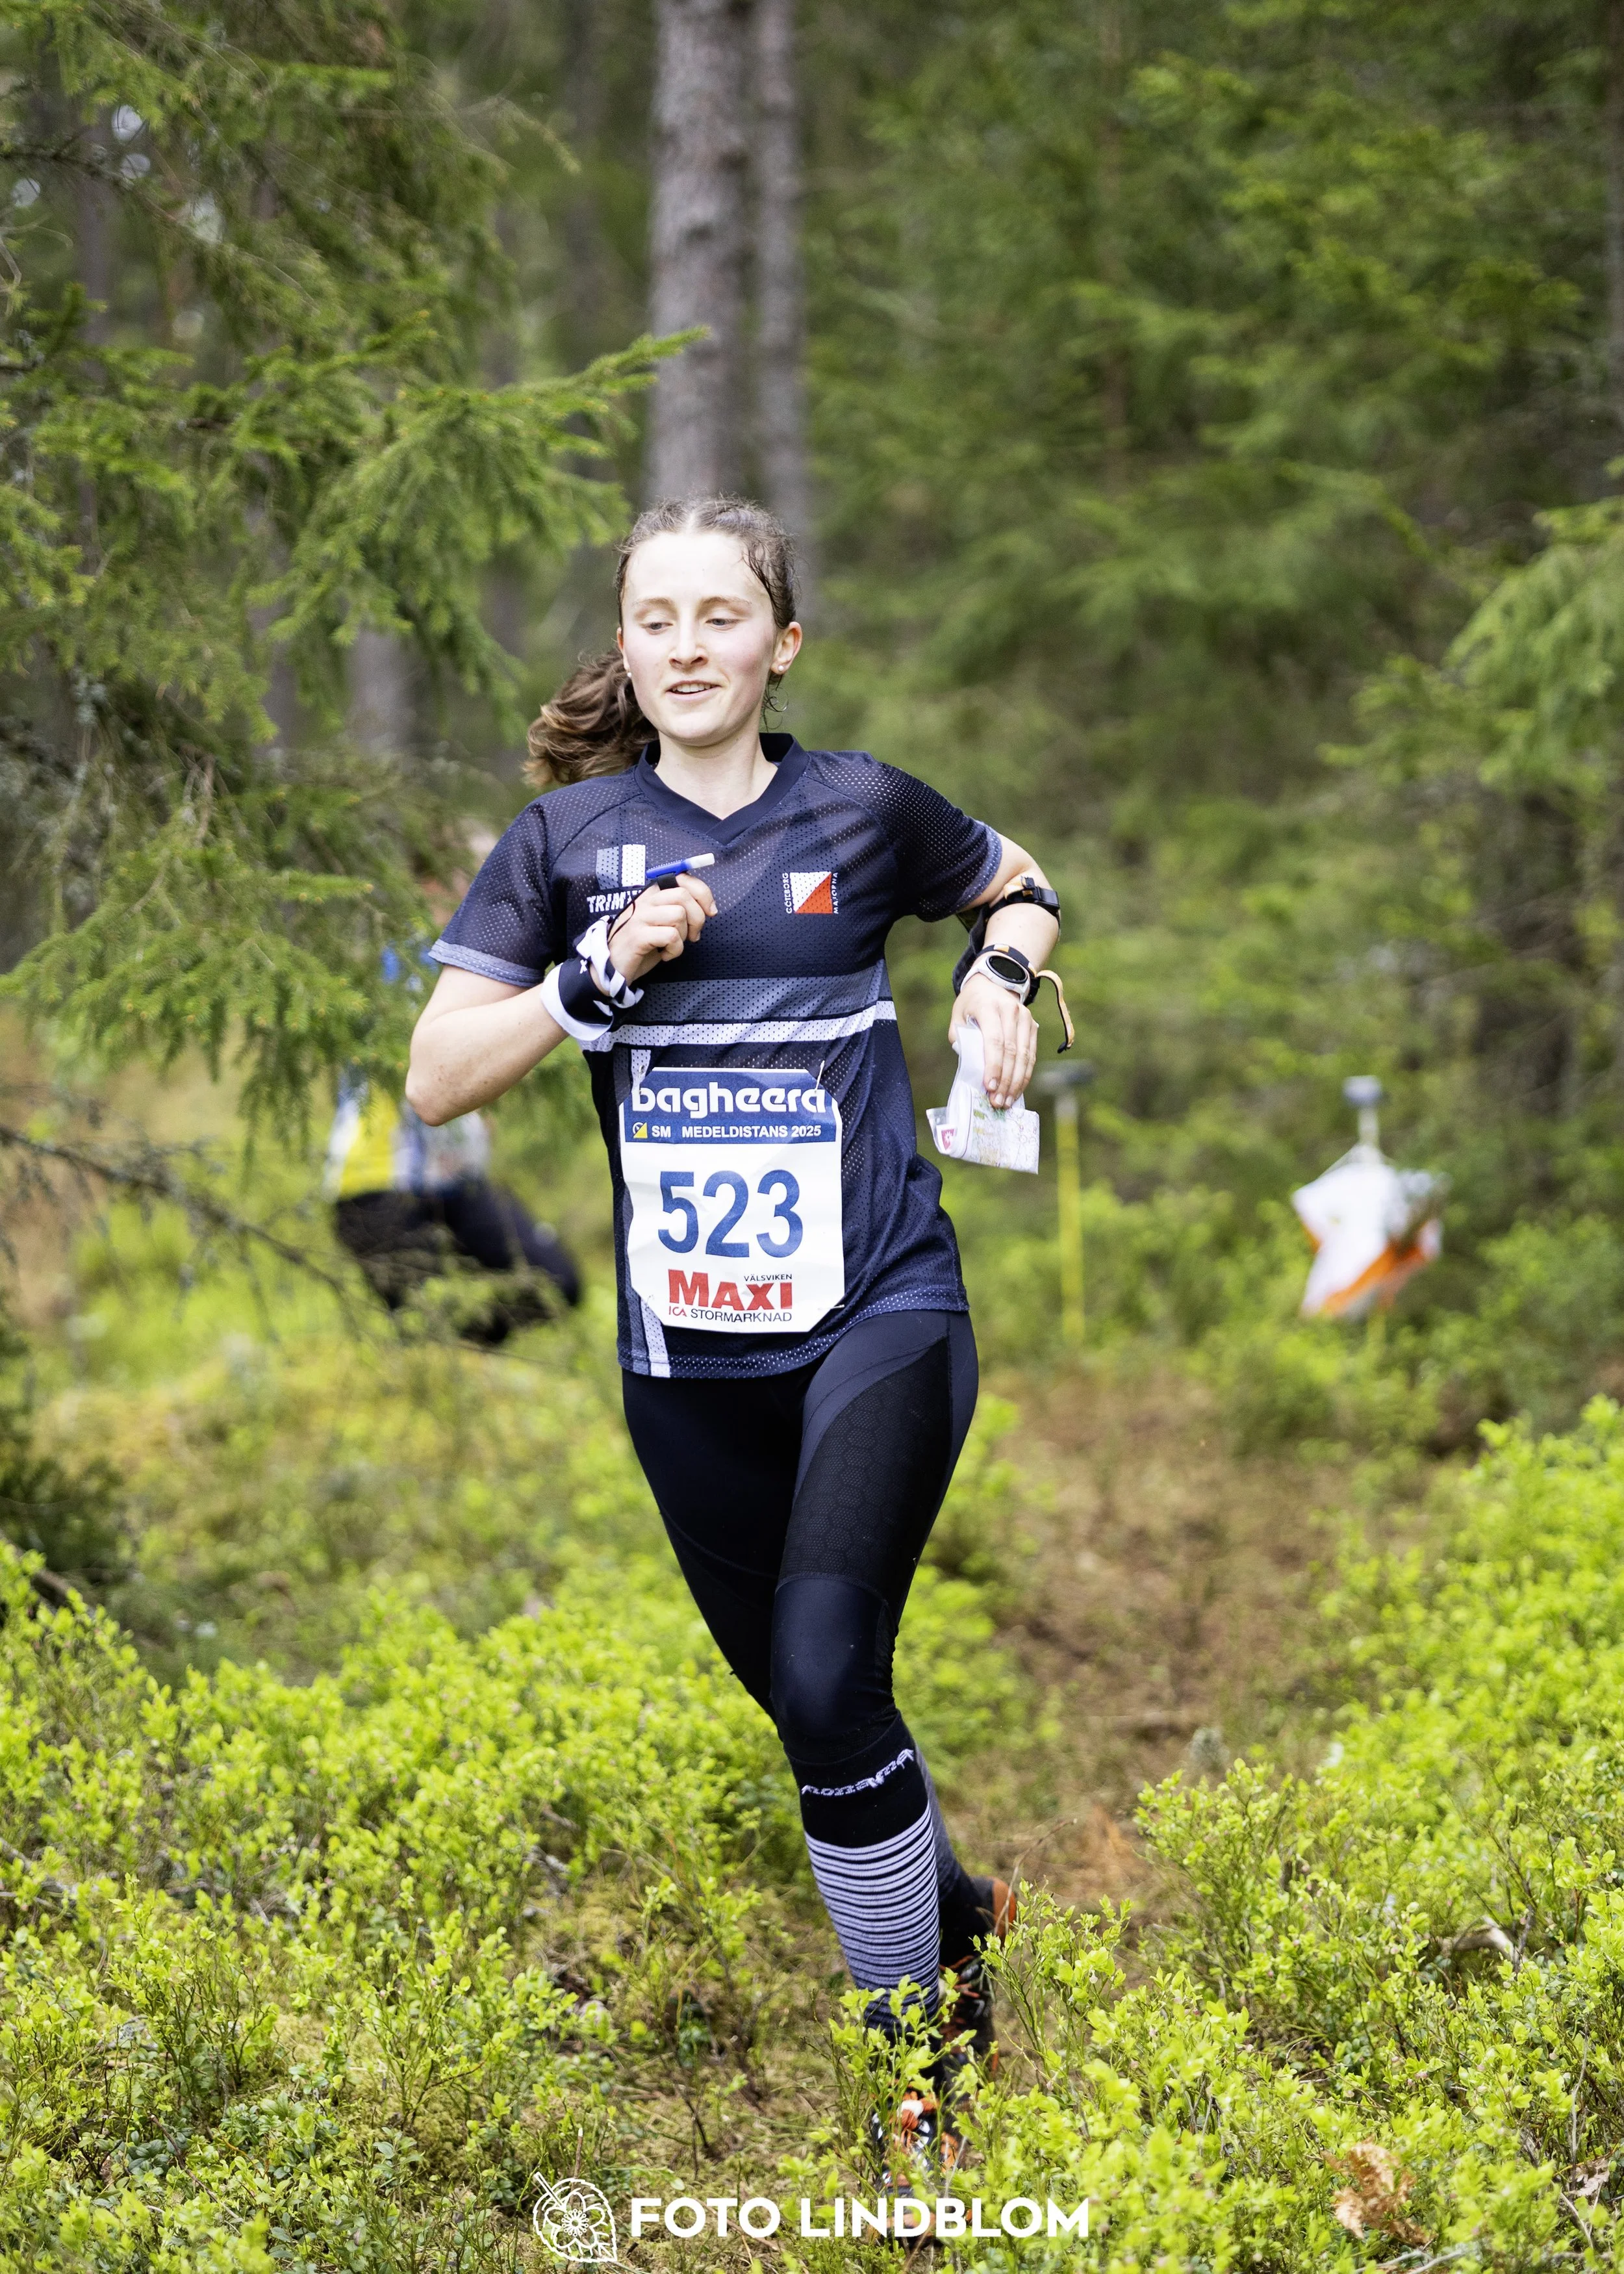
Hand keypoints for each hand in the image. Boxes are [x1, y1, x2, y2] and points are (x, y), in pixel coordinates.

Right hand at [607, 876, 716, 981]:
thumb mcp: (662, 923)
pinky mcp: (638, 935)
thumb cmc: (642, 945)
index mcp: (652, 895)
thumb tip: (707, 909)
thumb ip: (679, 910)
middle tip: (693, 936)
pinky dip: (674, 950)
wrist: (613, 965)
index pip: (682, 878)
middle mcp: (645, 901)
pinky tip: (664, 955)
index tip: (711, 911)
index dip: (703, 892)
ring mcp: (640, 917)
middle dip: (698, 917)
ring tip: (673, 945)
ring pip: (679, 914)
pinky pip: (671, 936)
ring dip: (683, 935)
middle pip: (683, 894)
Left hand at [950, 974, 1037, 1108]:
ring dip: (1016, 1082)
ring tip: (1007, 1101)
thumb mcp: (958, 1016)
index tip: (989, 1087)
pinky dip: (1024, 1075)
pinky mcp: (1033, 1027)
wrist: (993, 983)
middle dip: (1005, 1080)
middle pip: (1011, 1052)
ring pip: (1024, 1056)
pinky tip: (1016, 1090)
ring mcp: (1026, 1018)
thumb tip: (971, 1065)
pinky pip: (1031, 1055)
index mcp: (990, 1007)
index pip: (995, 1041)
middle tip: (997, 1102)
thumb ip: (960, 1038)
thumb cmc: (971, 1004)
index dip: (993, 1066)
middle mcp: (1011, 1011)